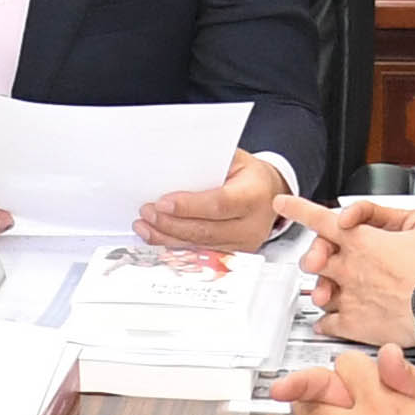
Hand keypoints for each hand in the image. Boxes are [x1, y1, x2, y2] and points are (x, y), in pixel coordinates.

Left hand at [134, 149, 287, 250]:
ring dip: (168, 238)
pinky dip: (176, 246)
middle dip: (171, 224)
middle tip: (147, 213)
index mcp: (254, 194)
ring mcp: (244, 244)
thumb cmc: (248, 174)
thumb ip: (206, 164)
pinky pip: (201, 254)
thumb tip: (171, 169)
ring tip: (145, 226)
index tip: (162, 203)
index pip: (219, 204)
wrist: (269, 194)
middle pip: (206, 230)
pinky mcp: (234, 255)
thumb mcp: (233, 159)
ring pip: (200, 246)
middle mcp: (252, 224)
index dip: (188, 206)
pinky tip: (158, 238)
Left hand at [284, 156, 414, 345]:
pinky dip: (326, 322)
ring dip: (320, 290)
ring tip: (324, 292)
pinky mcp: (355, 323)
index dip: (298, 208)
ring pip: (320, 291)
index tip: (282, 202)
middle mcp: (350, 267)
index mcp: (363, 241)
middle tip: (315, 259)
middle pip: (316, 258)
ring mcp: (350, 296)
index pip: (322, 219)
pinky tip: (328, 322)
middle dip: (314, 257)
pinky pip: (330, 323)